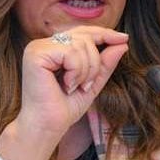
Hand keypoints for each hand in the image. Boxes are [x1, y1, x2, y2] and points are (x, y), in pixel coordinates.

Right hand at [16, 26, 128, 142]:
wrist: (48, 127)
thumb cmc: (64, 108)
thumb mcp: (92, 82)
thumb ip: (105, 62)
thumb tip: (123, 42)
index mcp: (53, 48)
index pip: (83, 32)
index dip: (104, 33)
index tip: (124, 38)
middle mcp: (43, 44)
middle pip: (85, 37)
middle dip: (95, 62)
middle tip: (86, 85)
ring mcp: (37, 47)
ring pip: (80, 45)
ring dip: (86, 71)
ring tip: (75, 87)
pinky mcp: (36, 54)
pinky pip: (70, 52)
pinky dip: (76, 71)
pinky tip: (67, 85)